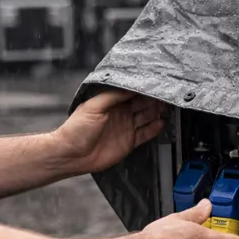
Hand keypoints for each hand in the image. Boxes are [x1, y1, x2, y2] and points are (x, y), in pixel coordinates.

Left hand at [52, 88, 167, 174]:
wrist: (72, 155)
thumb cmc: (76, 129)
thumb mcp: (93, 106)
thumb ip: (111, 96)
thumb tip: (129, 87)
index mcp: (111, 102)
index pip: (130, 92)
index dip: (142, 88)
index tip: (154, 83)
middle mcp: (120, 113)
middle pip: (141, 103)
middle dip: (153, 98)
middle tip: (165, 94)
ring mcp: (125, 127)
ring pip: (146, 116)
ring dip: (156, 111)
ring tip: (167, 106)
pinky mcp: (129, 142)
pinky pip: (145, 133)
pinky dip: (154, 128)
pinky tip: (161, 122)